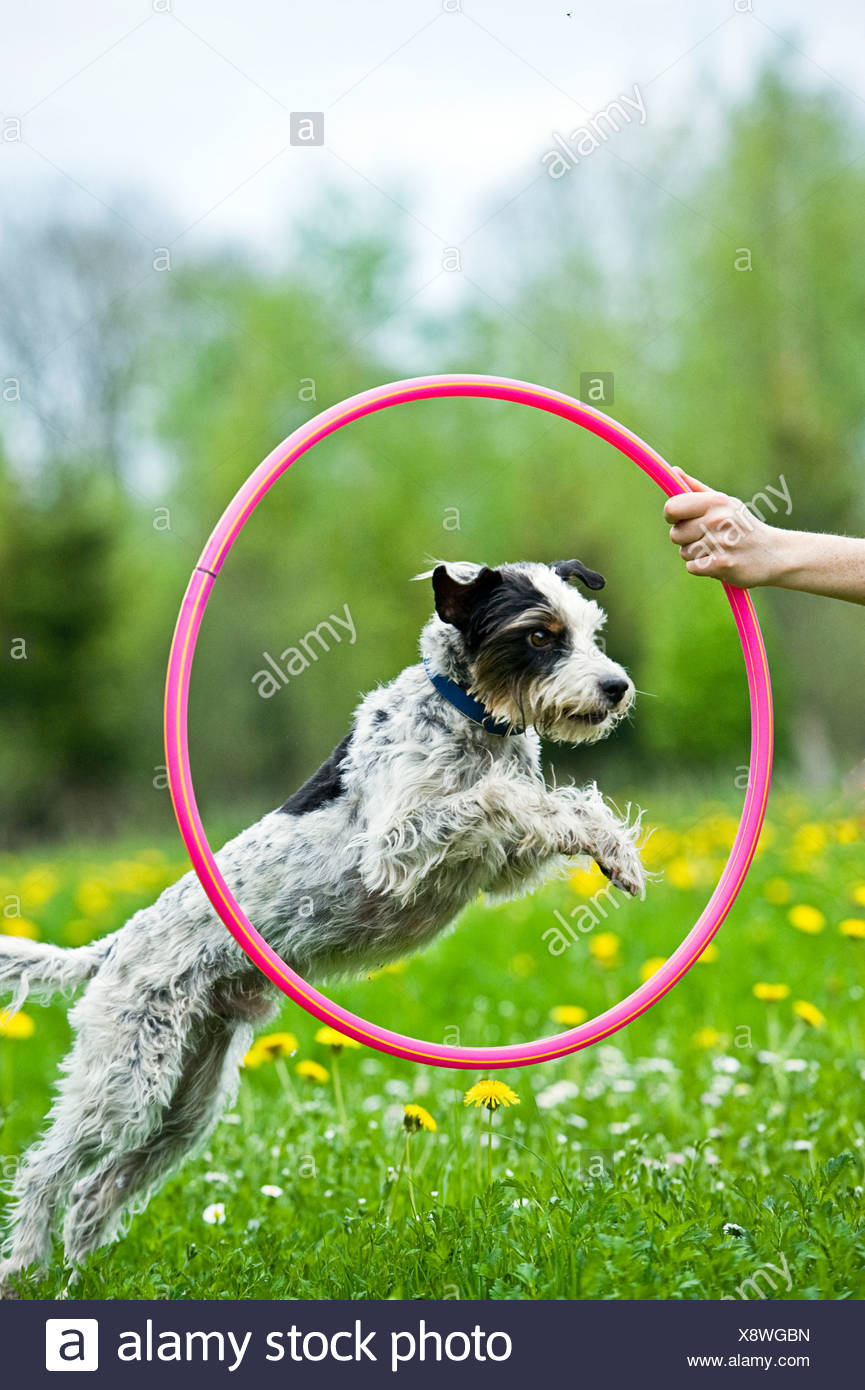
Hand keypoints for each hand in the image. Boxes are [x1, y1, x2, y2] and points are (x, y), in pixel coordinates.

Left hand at [663, 468, 781, 587]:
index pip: (672, 507)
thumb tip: (673, 471)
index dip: (671, 516)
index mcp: (716, 501)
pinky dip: (702, 568)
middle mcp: (718, 520)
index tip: (679, 519)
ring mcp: (720, 543)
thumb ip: (697, 489)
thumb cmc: (744, 526)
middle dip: (687, 539)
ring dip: (697, 554)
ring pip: (684, 552)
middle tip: (708, 537)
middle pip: (675, 534)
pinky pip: (692, 567)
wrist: (775, 554)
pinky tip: (719, 561)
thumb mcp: (725, 503)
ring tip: (718, 549)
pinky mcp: (721, 564)